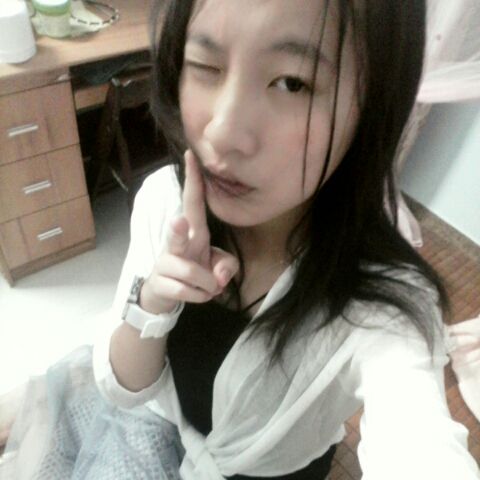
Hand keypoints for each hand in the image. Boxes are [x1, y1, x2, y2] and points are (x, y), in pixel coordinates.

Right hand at [140, 150, 238, 314]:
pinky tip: (196, 294)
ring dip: (208, 286)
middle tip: (179, 221)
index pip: (193, 202)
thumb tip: (219, 278)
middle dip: (178, 227)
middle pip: (177, 231)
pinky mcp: (160, 282)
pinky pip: (189, 292)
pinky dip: (200, 297)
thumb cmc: (194, 271)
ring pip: (193, 273)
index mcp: (193, 232)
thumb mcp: (217, 267)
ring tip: (206, 287)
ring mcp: (165, 262)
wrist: (164, 294)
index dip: (193, 180)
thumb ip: (227, 267)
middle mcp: (176, 242)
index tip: (191, 154)